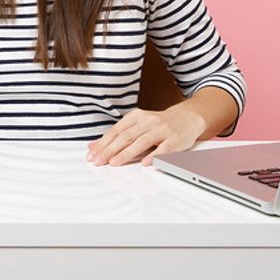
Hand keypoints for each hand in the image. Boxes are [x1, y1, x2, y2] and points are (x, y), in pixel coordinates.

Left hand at [86, 106, 204, 166]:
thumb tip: (94, 146)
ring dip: (127, 153)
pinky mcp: (174, 140)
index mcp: (136, 116)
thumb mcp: (138, 124)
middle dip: (110, 150)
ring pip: (142, 142)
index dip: (103, 142)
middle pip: (126, 136)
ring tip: (115, 162)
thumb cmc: (159, 124)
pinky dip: (153, 156)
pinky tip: (144, 163)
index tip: (92, 153)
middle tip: (99, 160)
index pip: (116, 131)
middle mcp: (148, 121)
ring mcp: (162, 130)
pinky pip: (163, 149)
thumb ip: (119, 135)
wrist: (186, 117)